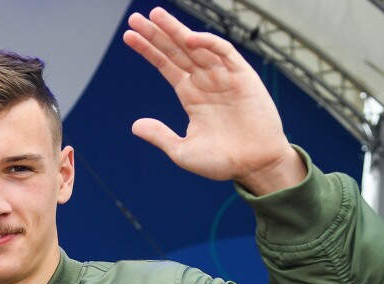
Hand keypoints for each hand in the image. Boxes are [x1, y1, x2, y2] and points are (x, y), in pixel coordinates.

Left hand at [124, 7, 305, 194]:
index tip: (128, 36)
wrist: (255, 167)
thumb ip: (160, 136)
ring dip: (176, 31)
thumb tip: (135, 126)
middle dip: (157, 33)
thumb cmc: (223, 162)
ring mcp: (223, 76)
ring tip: (155, 16)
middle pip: (176, 50)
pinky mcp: (243, 76)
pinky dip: (208, 43)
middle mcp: (205, 81)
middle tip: (135, 17)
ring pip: (196, 46)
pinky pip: (224, 52)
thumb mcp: (183, 151)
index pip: (166, 64)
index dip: (148, 49)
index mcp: (191, 95)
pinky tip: (189, 38)